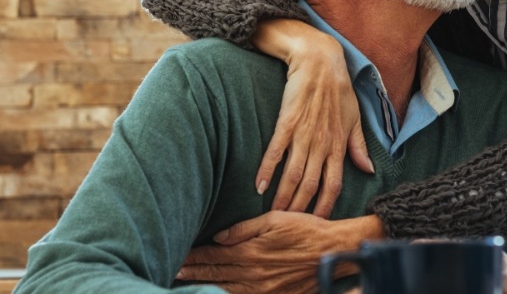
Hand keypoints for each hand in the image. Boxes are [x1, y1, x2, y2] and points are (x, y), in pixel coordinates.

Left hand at [177, 211, 380, 293]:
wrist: (333, 252)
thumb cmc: (306, 230)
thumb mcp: (275, 219)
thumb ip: (244, 229)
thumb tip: (218, 237)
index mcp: (251, 251)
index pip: (214, 256)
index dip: (195, 257)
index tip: (178, 255)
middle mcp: (254, 274)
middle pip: (215, 274)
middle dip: (193, 273)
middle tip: (173, 272)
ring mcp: (263, 290)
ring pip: (226, 290)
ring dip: (205, 286)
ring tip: (186, 284)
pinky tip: (217, 293)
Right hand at [252, 19, 373, 217]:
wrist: (319, 60)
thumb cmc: (339, 88)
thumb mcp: (355, 118)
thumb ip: (358, 147)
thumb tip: (368, 170)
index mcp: (339, 145)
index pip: (334, 184)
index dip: (326, 205)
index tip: (318, 223)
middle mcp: (323, 143)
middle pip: (311, 185)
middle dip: (301, 209)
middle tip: (289, 227)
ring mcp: (304, 133)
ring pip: (293, 174)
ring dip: (283, 196)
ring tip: (273, 215)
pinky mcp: (287, 121)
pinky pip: (276, 151)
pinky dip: (267, 170)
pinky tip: (259, 186)